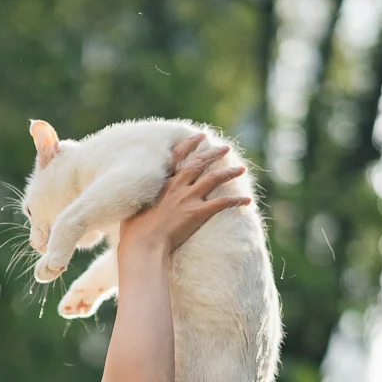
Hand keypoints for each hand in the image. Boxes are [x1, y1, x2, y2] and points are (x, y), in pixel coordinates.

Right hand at [118, 135, 250, 257]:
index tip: (201, 136)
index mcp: (161, 183)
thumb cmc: (134, 233)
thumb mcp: (134, 210)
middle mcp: (177, 186)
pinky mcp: (198, 213)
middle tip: (225, 148)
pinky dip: (237, 201)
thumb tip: (143, 205)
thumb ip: (144, 203)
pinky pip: (223, 203)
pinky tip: (248, 201)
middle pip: (200, 163)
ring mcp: (188, 198)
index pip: (178, 156)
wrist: (143, 244)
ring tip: (242, 169)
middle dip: (214, 153)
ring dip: (230, 172)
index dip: (191, 144)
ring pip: (214, 178)